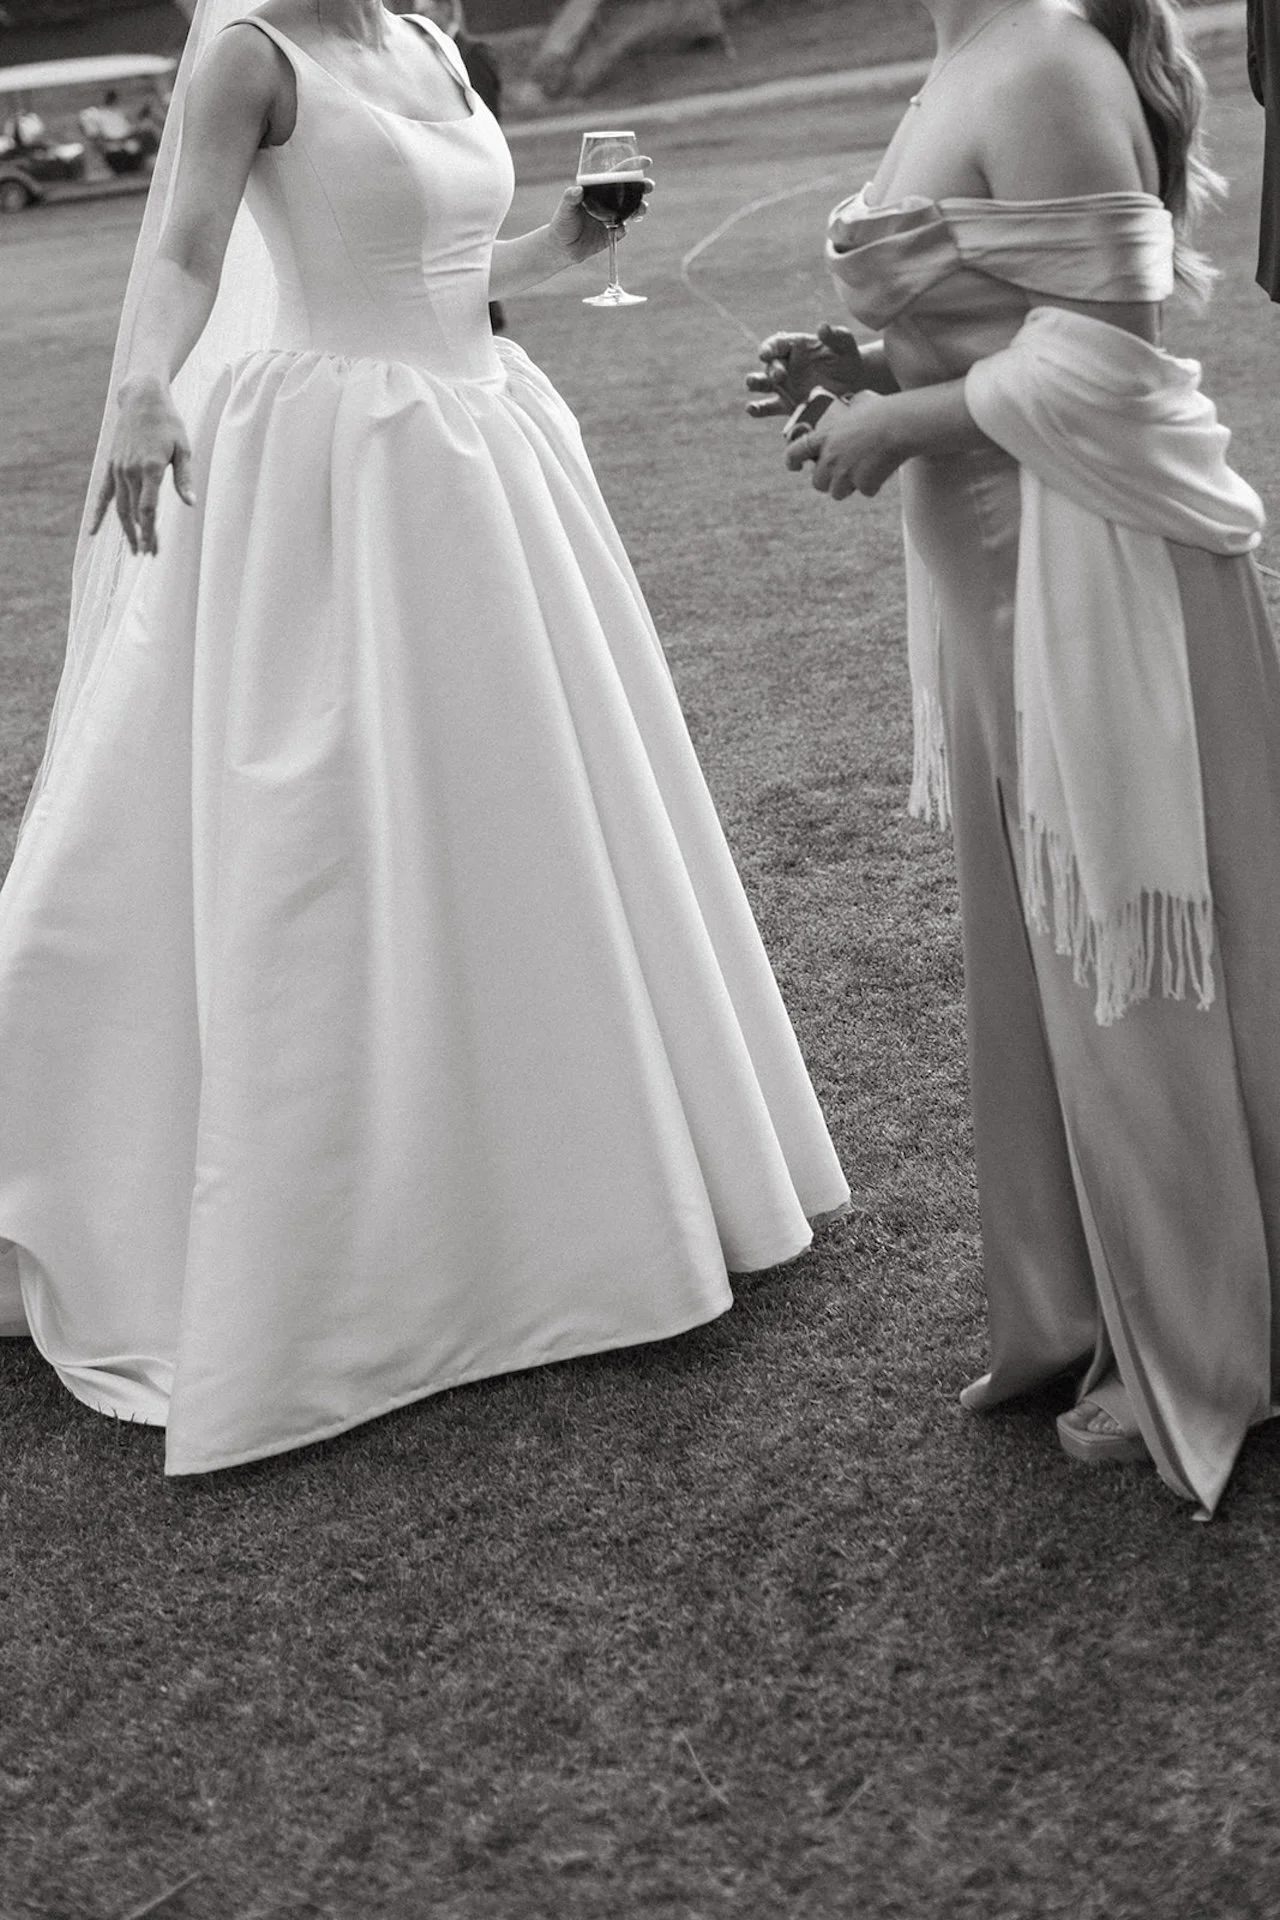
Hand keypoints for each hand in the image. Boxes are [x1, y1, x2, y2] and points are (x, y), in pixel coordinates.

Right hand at [90, 375, 194, 555]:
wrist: (142, 398)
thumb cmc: (168, 423)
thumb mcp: (183, 448)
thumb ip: (184, 478)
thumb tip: (191, 503)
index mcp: (150, 468)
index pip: (148, 509)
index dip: (150, 532)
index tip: (153, 550)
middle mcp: (130, 471)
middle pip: (134, 512)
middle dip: (142, 536)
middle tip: (149, 555)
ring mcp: (118, 469)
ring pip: (120, 507)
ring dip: (126, 530)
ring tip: (134, 549)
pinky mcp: (111, 466)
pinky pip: (103, 494)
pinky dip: (98, 513)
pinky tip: (94, 531)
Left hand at [548, 164, 653, 266]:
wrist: (562, 248)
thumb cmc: (562, 223)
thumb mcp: (565, 208)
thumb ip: (570, 198)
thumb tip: (576, 190)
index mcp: (599, 190)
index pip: (619, 175)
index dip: (633, 167)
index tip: (647, 161)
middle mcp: (608, 202)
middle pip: (630, 191)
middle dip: (643, 187)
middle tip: (649, 186)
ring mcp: (612, 217)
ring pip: (632, 210)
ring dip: (640, 208)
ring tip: (642, 209)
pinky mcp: (612, 233)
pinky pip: (622, 230)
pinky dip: (624, 229)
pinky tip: (621, 229)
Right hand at [746, 322, 866, 418]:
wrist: (853, 384)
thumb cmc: (846, 358)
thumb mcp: (845, 344)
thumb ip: (835, 336)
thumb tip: (822, 327)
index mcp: (794, 346)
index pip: (777, 344)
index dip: (769, 348)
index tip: (765, 353)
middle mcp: (785, 365)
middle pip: (770, 365)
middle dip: (772, 370)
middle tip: (779, 376)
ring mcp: (783, 386)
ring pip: (762, 384)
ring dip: (755, 383)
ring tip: (751, 383)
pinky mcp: (786, 405)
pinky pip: (768, 407)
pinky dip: (758, 409)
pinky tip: (751, 409)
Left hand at [784, 389, 912, 498]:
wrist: (901, 425)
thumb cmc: (883, 410)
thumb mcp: (860, 401)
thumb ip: (850, 408)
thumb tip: (854, 402)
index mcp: (825, 436)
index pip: (795, 452)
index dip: (792, 461)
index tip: (794, 466)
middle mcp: (830, 458)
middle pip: (818, 483)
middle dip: (828, 480)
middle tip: (841, 473)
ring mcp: (845, 474)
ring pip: (838, 492)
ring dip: (848, 486)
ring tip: (863, 471)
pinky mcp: (863, 485)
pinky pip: (866, 491)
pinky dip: (873, 485)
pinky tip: (882, 469)